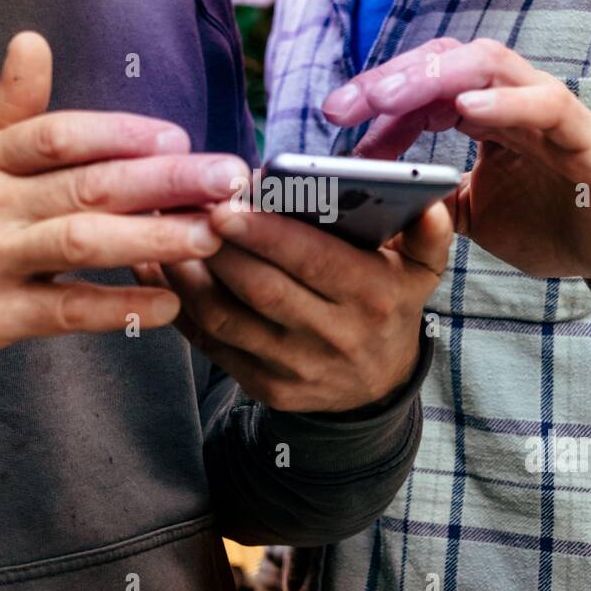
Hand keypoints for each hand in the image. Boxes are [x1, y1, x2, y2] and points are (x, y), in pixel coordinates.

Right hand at [0, 32, 248, 399]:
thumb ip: (5, 112)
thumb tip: (33, 40)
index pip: (58, 134)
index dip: (123, 133)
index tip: (182, 138)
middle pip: (85, 182)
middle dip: (166, 179)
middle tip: (228, 180)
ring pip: (82, 240)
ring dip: (154, 236)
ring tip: (211, 234)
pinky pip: (65, 308)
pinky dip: (120, 305)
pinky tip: (168, 303)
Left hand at [135, 201, 451, 413]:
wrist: (377, 386)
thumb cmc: (389, 303)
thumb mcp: (419, 270)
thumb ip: (427, 233)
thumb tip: (431, 201)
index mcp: (374, 296)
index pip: (316, 262)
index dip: (269, 233)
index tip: (229, 203)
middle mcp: (337, 337)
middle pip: (265, 290)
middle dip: (220, 249)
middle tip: (183, 210)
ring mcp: (298, 369)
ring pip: (230, 320)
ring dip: (190, 278)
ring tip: (164, 235)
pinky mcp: (268, 389)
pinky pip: (215, 347)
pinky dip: (182, 308)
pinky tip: (159, 273)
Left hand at [323, 38, 590, 289]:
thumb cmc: (552, 222)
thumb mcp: (472, 215)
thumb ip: (428, 202)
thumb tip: (368, 202)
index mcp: (483, 113)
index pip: (422, 85)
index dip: (378, 95)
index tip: (333, 117)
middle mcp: (511, 99)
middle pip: (444, 62)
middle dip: (390, 80)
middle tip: (341, 106)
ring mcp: (548, 110)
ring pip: (488, 66)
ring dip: (434, 78)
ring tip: (388, 99)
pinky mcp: (584, 135)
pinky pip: (545, 103)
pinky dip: (505, 102)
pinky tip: (466, 110)